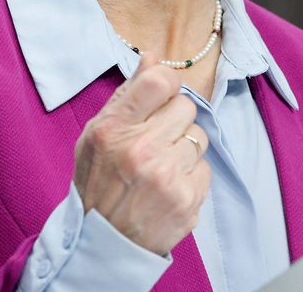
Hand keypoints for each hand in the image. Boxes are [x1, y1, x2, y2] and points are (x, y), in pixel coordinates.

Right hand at [72, 51, 211, 255]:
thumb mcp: (97, 135)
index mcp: (113, 129)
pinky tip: (168, 188)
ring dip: (184, 149)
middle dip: (174, 120)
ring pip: (199, 136)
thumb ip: (127, 94)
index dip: (166, 83)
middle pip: (185, 106)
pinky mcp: (187, 201)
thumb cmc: (97, 183)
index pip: (159, 80)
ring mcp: (166, 177)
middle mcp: (140, 150)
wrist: (102, 244)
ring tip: (160, 167)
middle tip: (155, 140)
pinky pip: (205, 168)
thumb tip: (152, 57)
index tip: (162, 95)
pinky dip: (191, 176)